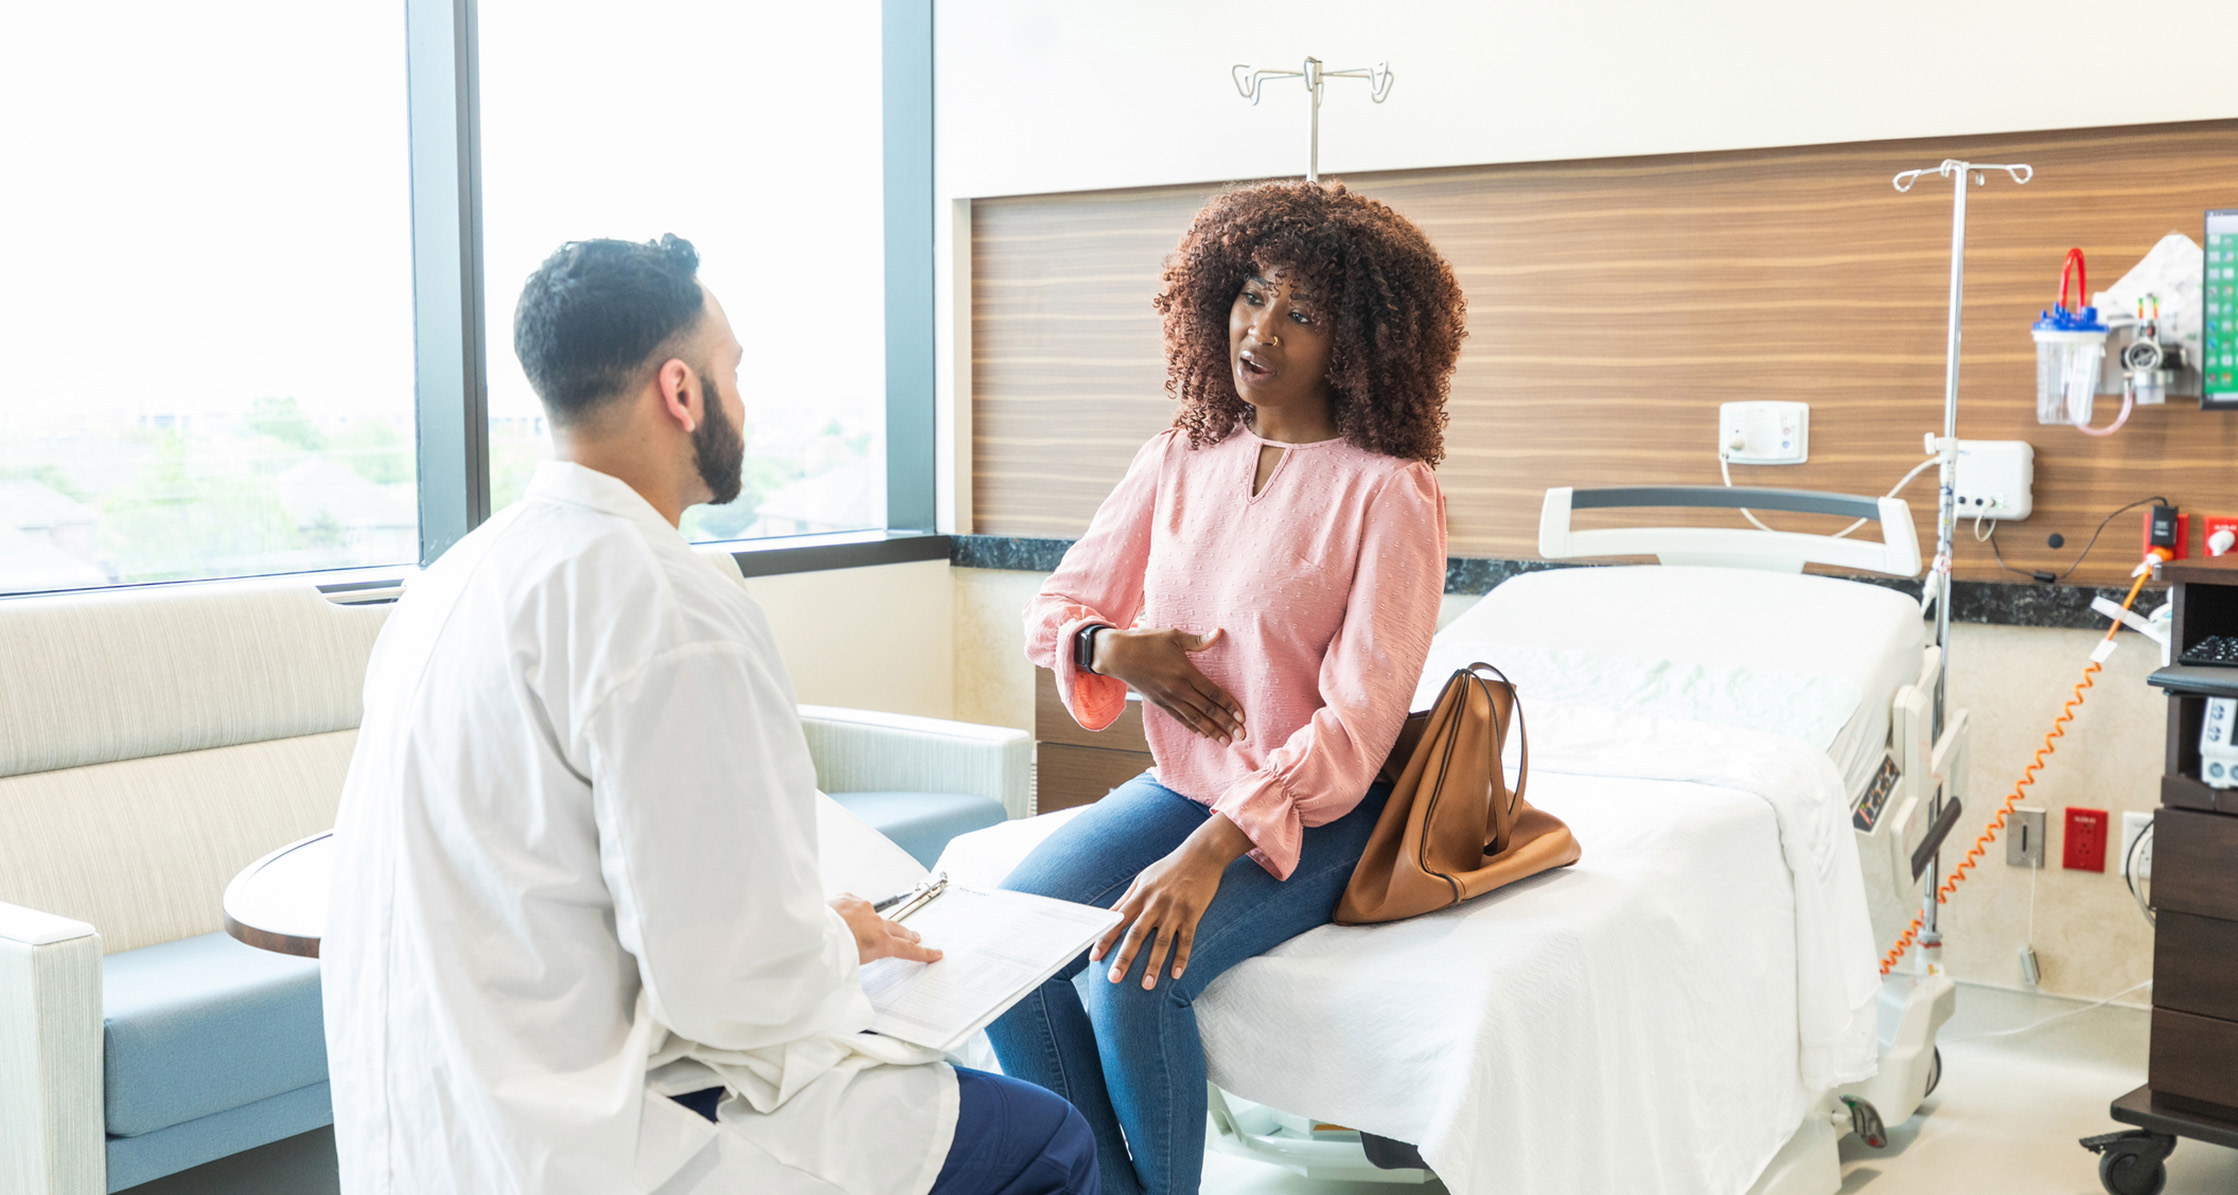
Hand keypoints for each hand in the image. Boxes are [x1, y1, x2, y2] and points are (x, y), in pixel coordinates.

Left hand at [831, 895, 943, 965]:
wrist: (812, 931)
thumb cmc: (830, 951)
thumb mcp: (852, 963)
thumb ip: (862, 957)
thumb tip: (860, 957)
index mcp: (880, 942)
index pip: (907, 950)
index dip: (923, 953)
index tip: (936, 953)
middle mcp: (875, 923)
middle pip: (896, 928)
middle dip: (905, 933)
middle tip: (914, 937)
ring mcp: (862, 908)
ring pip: (870, 915)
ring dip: (867, 921)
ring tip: (858, 929)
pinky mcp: (848, 898)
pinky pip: (853, 903)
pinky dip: (850, 910)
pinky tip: (842, 916)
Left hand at [1092, 814, 1253, 989]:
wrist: (1201, 854)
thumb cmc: (1168, 868)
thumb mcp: (1143, 879)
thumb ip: (1126, 899)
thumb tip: (1108, 917)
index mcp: (1140, 895)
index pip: (1118, 921)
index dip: (1105, 939)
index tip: (1094, 957)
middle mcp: (1155, 903)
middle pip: (1136, 934)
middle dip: (1124, 958)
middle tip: (1113, 979)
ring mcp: (1175, 909)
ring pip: (1161, 941)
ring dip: (1153, 965)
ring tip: (1147, 986)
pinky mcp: (1193, 913)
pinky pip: (1186, 939)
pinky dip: (1181, 957)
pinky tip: (1176, 975)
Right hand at [1093, 627, 1245, 743]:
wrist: (1118, 655)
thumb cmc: (1146, 641)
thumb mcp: (1173, 636)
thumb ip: (1198, 640)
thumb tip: (1219, 632)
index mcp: (1185, 672)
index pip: (1212, 692)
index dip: (1229, 705)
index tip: (1242, 716)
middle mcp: (1178, 689)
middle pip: (1207, 709)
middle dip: (1226, 723)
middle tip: (1241, 735)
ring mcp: (1168, 698)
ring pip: (1194, 718)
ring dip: (1211, 730)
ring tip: (1226, 741)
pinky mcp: (1159, 703)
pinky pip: (1179, 718)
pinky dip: (1192, 727)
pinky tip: (1202, 734)